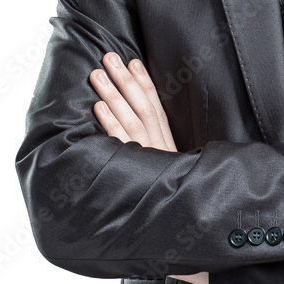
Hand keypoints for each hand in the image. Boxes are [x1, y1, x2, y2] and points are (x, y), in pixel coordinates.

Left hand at [90, 55, 207, 283]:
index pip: (155, 106)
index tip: (132, 61)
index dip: (143, 82)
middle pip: (140, 106)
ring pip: (129, 119)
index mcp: (168, 144)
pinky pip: (121, 143)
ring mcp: (148, 157)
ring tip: (98, 74)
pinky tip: (98, 108)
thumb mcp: (174, 172)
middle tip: (108, 57)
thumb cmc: (178, 199)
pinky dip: (110, 124)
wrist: (186, 226)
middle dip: (123, 80)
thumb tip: (149, 134)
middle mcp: (158, 146)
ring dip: (112, 94)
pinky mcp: (138, 169)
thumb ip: (163, 153)